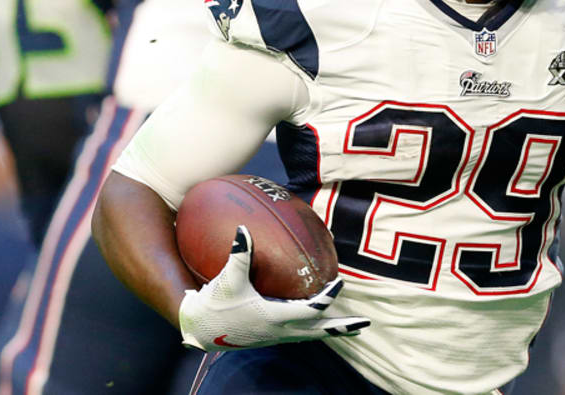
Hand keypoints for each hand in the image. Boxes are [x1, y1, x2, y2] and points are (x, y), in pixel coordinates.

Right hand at [178, 225, 368, 351]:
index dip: (327, 297)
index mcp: (275, 317)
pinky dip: (313, 327)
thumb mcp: (226, 279)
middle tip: (364, 323)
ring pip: (311, 335)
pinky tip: (316, 318)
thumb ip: (239, 255)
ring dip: (330, 329)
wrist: (200, 330)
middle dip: (341, 327)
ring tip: (348, 326)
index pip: (311, 309)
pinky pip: (300, 333)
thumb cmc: (214, 305)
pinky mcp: (270, 337)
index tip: (340, 283)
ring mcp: (276, 336)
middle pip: (319, 331)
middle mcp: (280, 331)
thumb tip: (244, 228)